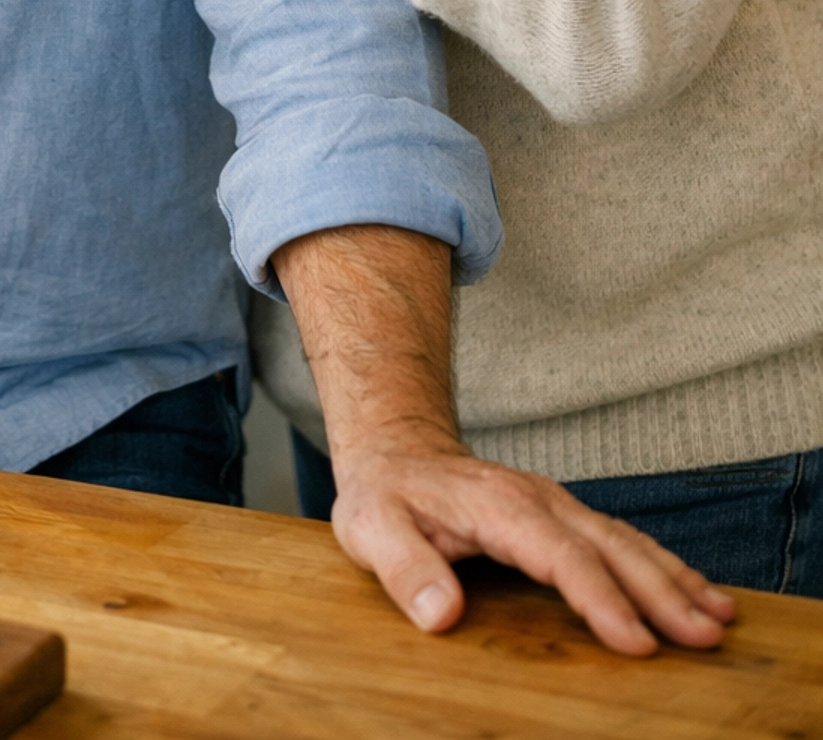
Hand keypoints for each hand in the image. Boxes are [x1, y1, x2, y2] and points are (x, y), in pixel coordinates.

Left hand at [329, 442, 734, 655]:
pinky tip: (692, 588)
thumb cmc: (385, 494)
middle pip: (610, 547)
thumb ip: (406, 570)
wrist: (396, 448)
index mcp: (498, 507)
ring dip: (674, 577)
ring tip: (721, 616)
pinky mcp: (562, 514)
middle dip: (662, 592)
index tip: (636, 642)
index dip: (600, 599)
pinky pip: (620, 538)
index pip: (560, 557)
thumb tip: (442, 614)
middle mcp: (538, 500)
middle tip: (706, 636)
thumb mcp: (371, 529)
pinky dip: (661, 563)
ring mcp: (555, 503)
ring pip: (625, 540)